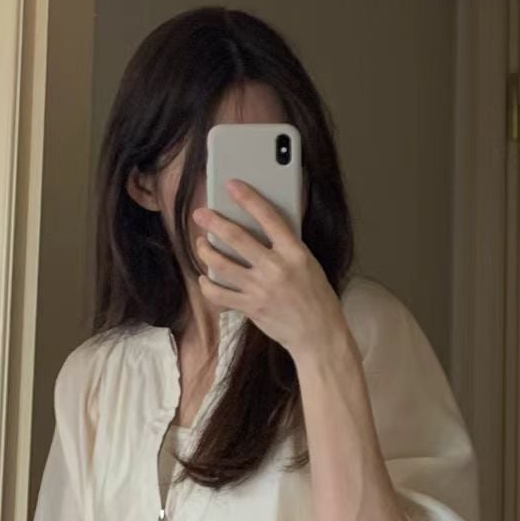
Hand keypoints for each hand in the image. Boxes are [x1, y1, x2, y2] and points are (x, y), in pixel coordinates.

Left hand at [193, 181, 350, 365]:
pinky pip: (219, 294)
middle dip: (214, 222)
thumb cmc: (316, 297)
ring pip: (222, 263)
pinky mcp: (250, 307)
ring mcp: (261, 288)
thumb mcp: (309, 264)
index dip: (248, 198)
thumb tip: (260, 228)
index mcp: (295, 252)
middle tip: (200, 213)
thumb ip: (286, 247)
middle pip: (237, 238)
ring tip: (200, 243)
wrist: (319, 335)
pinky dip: (207, 284)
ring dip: (206, 250)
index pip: (269, 217)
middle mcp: (276, 268)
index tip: (232, 185)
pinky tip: (204, 278)